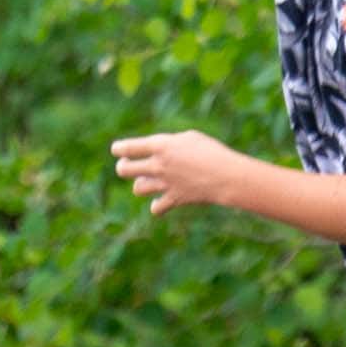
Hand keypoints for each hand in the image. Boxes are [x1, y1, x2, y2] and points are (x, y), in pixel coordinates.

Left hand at [110, 130, 237, 215]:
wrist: (226, 176)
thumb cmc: (211, 151)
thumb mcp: (189, 138)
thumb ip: (169, 144)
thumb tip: (158, 152)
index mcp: (160, 146)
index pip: (127, 148)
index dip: (119, 149)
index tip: (118, 150)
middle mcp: (157, 165)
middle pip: (124, 170)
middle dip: (123, 167)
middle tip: (129, 165)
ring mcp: (164, 184)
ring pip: (137, 189)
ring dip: (141, 184)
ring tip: (149, 181)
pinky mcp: (173, 199)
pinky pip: (155, 208)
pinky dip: (157, 206)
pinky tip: (161, 200)